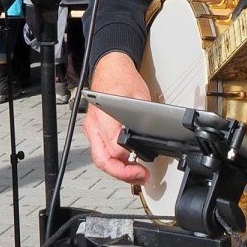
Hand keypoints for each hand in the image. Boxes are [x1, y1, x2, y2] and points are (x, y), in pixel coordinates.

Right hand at [83, 51, 149, 185]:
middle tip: (140, 177)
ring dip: (118, 171)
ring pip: (100, 159)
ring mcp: (92, 130)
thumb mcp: (140, 98)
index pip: (113, 149)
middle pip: (103, 160)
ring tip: (136, 175)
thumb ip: (144, 120)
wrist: (110, 69)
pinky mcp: (94, 131)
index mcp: (105, 117)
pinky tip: (126, 165)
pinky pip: (101, 152)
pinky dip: (113, 162)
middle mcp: (94, 126)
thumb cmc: (122, 79)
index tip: (141, 170)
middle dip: (122, 175)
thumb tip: (153, 138)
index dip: (127, 164)